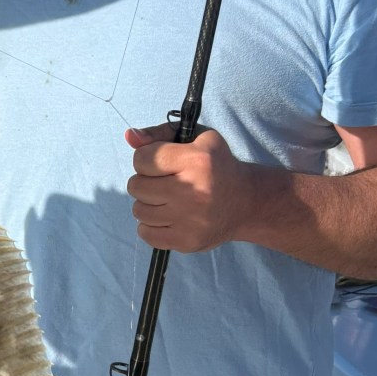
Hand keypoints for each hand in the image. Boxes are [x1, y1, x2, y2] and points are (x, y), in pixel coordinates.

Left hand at [125, 123, 258, 252]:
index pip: (141, 159)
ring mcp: (190, 220)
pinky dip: (151, 225)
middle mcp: (192, 191)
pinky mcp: (187, 241)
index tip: (162, 163)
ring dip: (148, 204)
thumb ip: (159, 134)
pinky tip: (168, 217)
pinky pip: (146, 233)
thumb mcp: (196, 139)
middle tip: (164, 183)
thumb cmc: (216, 166)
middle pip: (136, 186)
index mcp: (195, 160)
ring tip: (168, 200)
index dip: (146, 159)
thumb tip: (130, 136)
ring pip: (138, 211)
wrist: (246, 203)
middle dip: (145, 182)